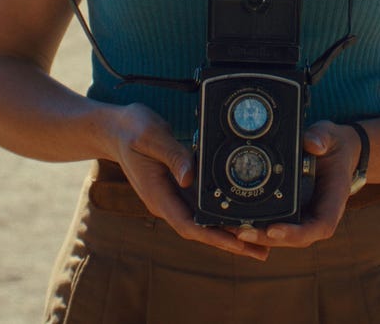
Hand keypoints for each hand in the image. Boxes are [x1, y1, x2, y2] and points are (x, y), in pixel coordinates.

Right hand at [108, 103, 270, 260]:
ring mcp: (172, 195)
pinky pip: (202, 204)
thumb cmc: (132, 130)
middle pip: (201, 230)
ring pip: (204, 219)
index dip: (215, 237)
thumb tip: (190, 177)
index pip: (189, 225)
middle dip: (231, 242)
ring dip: (230, 231)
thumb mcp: (152, 137)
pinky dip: (221, 211)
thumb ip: (172, 155)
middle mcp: (166, 201)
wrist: (116, 128)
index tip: (239, 245)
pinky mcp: (178, 185)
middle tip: (263, 251)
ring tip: (260, 240)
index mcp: (158, 195)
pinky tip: (240, 213)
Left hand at [234, 120, 361, 249]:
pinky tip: (239, 223)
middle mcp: (320, 212)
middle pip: (297, 237)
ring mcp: (306, 214)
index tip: (274, 230)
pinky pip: (278, 223)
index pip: (321, 226)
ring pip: (285, 235)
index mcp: (334, 199)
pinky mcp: (294, 211)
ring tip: (235, 230)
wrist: (335, 150)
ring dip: (261, 236)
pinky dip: (260, 226)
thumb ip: (321, 138)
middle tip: (243, 233)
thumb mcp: (329, 135)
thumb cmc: (333, 145)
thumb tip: (312, 144)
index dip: (298, 233)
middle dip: (269, 238)